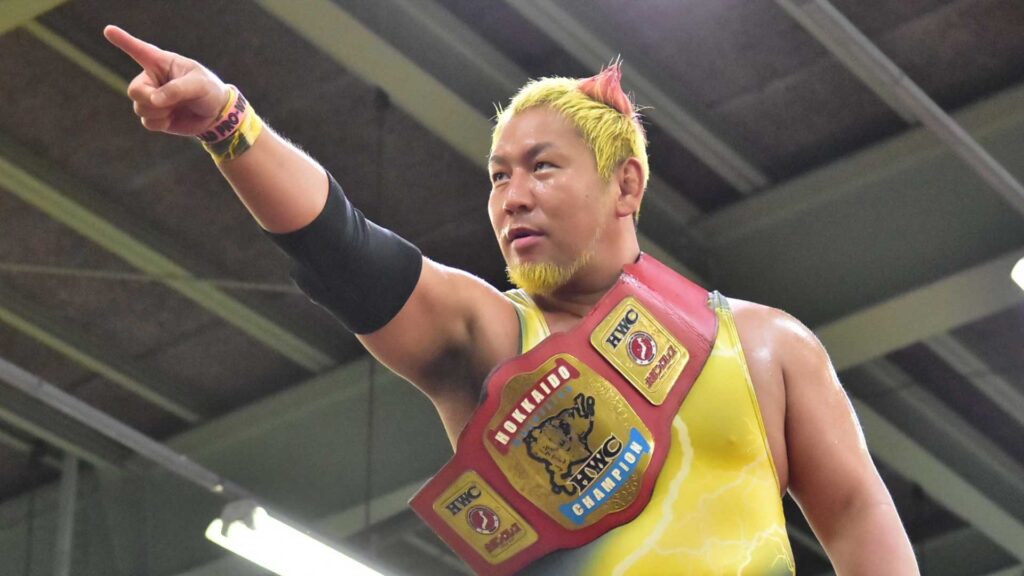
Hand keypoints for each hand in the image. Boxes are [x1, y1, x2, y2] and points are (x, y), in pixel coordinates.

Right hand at [104, 25, 229, 136]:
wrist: (216, 115)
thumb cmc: (209, 91)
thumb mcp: (199, 85)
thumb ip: (177, 90)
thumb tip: (154, 100)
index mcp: (162, 63)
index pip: (139, 50)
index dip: (123, 41)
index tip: (108, 30)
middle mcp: (153, 79)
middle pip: (134, 90)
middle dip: (150, 99)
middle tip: (169, 103)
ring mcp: (152, 98)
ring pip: (140, 107)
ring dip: (159, 112)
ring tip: (176, 108)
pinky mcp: (155, 115)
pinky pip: (147, 122)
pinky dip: (160, 123)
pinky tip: (171, 118)